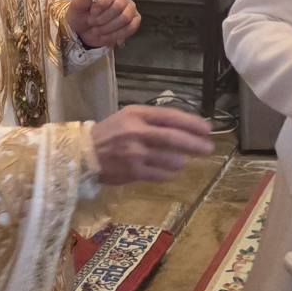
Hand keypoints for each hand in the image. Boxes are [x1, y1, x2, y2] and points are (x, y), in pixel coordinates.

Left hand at [67, 0, 140, 48]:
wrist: (83, 29)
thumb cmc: (80, 14)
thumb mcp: (77, 5)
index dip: (100, 5)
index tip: (91, 12)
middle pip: (119, 6)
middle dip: (103, 18)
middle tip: (92, 22)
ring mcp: (130, 5)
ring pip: (125, 18)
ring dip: (108, 28)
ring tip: (97, 30)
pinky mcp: (134, 19)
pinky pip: (131, 27)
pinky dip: (116, 35)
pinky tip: (106, 36)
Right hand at [90, 105, 212, 185]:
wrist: (83, 154)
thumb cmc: (110, 133)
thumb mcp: (128, 117)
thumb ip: (153, 119)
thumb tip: (184, 126)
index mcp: (136, 115)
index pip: (170, 116)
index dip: (191, 123)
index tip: (207, 129)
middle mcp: (136, 132)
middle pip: (174, 138)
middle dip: (195, 144)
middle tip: (208, 148)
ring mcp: (135, 154)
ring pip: (171, 159)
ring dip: (181, 160)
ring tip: (182, 160)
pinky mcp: (133, 172)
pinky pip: (161, 175)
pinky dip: (169, 173)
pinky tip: (170, 171)